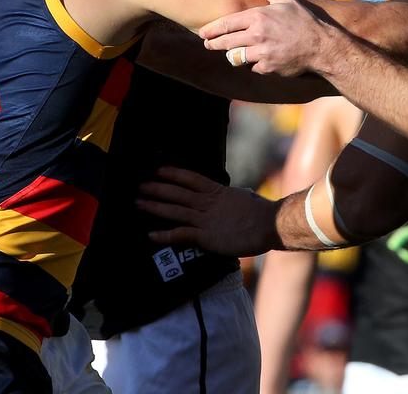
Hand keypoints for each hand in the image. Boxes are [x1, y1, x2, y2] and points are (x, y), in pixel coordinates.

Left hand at [137, 167, 281, 257]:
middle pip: (177, 193)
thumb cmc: (261, 212)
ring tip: (138, 203)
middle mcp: (207, 203)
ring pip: (174, 211)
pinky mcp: (205, 236)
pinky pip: (181, 234)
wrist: (269, 225)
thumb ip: (233, 197)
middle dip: (157, 188)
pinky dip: (165, 235)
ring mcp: (205, 219)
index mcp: (217, 191)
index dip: (173, 174)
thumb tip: (236, 193)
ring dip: (155, 207)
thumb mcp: (243, 197)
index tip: (158, 170)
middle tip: (139, 185)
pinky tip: (151, 235)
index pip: (190, 179)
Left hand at [200, 0, 335, 75]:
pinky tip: (257, 60)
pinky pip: (252, 67)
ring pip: (236, 57)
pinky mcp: (268, 68)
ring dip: (233, 55)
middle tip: (207, 45)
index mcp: (258, 17)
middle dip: (214, 44)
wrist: (321, 46)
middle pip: (225, 42)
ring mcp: (261, 53)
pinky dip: (253, 65)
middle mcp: (257, 35)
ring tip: (232, 53)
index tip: (202, 33)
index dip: (211, 30)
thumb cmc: (304, 20)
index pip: (226, 24)